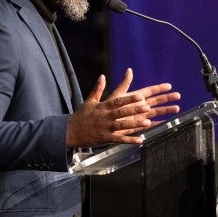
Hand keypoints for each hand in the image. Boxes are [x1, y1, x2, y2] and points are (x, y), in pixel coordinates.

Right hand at [66, 68, 180, 147]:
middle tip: (148, 107)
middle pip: (122, 113)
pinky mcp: (105, 139)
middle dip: (135, 110)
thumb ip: (98, 89)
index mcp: (102, 107)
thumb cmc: (81, 116)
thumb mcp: (89, 101)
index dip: (129, 99)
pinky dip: (130, 140)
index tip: (140, 96)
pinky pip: (119, 140)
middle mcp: (105, 117)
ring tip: (148, 122)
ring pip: (122, 126)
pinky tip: (140, 140)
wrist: (69, 132)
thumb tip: (102, 76)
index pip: (118, 102)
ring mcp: (105, 129)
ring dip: (135, 125)